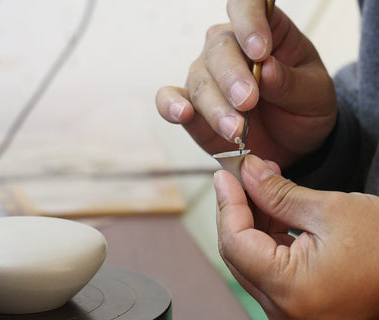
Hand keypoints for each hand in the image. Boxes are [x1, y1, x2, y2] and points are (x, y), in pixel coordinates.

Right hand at [156, 1, 336, 168]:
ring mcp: (206, 76)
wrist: (291, 145)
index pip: (249, 7)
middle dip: (232, 77)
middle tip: (248, 102)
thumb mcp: (314, 96)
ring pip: (199, 81)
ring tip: (236, 132)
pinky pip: (169, 99)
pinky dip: (171, 105)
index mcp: (265, 32)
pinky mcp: (191, 105)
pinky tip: (182, 113)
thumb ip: (291, 82)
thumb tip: (265, 68)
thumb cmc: (303, 109)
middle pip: (219, 48)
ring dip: (216, 108)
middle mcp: (230, 48)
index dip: (250, 22)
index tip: (261, 51)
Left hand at [215, 154, 378, 318]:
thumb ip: (279, 192)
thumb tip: (247, 172)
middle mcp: (284, 309)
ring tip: (259, 185)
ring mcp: (288, 311)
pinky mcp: (296, 305)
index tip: (225, 175)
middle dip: (235, 210)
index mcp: (291, 289)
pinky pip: (267, 268)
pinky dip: (265, 237)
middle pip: (237, 253)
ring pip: (249, 259)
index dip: (227, 204)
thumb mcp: (332, 211)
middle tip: (239, 176)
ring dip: (249, 221)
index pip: (235, 242)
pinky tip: (271, 209)